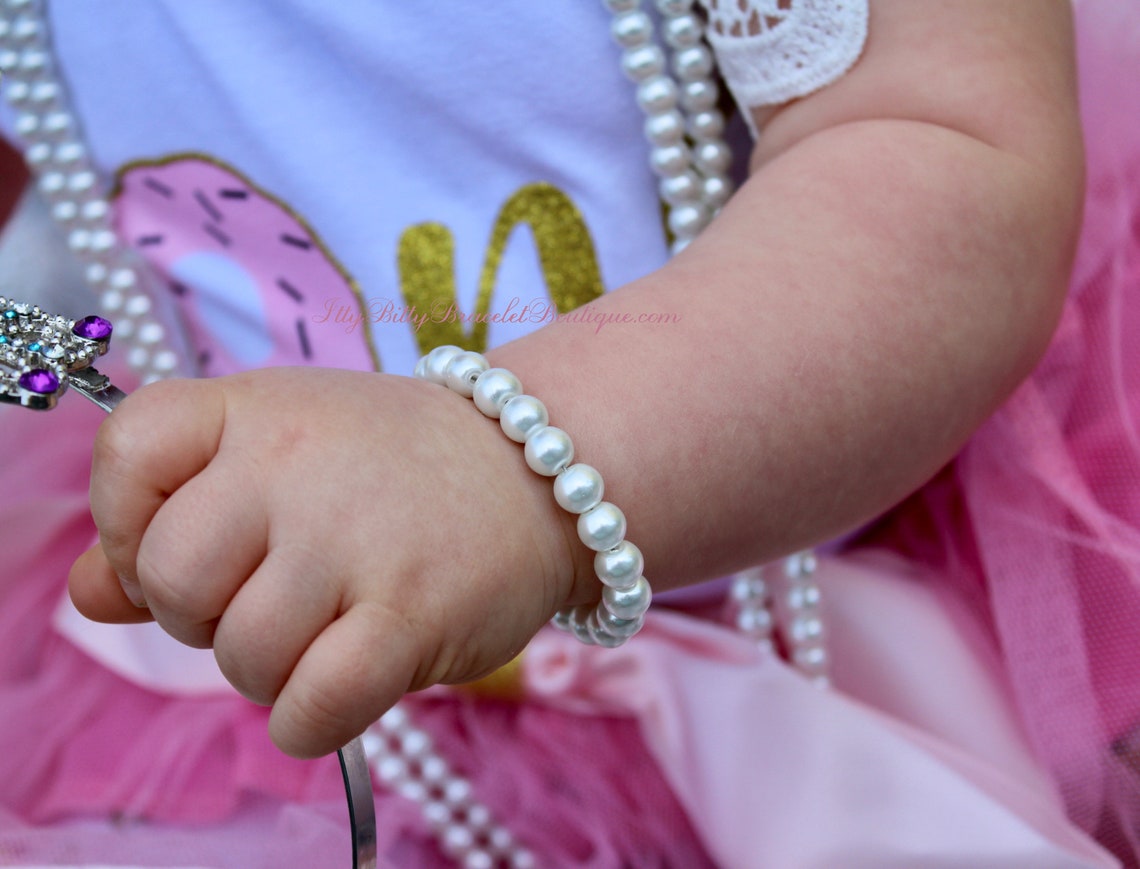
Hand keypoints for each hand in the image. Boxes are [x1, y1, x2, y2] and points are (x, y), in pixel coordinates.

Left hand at [68, 367, 591, 757]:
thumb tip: (87, 594)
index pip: (128, 450)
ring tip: (328, 628)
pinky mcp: (410, 615)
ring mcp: (354, 540)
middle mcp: (297, 463)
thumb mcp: (282, 453)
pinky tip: (346, 680)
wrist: (541, 470)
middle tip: (269, 596)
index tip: (191, 542)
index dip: (128, 520)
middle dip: (203, 614)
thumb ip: (172, 514)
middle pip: (170, 577)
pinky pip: (309, 708)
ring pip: (242, 657)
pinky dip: (312, 716)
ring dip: (273, 668)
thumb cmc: (397, 469)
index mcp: (257, 408)